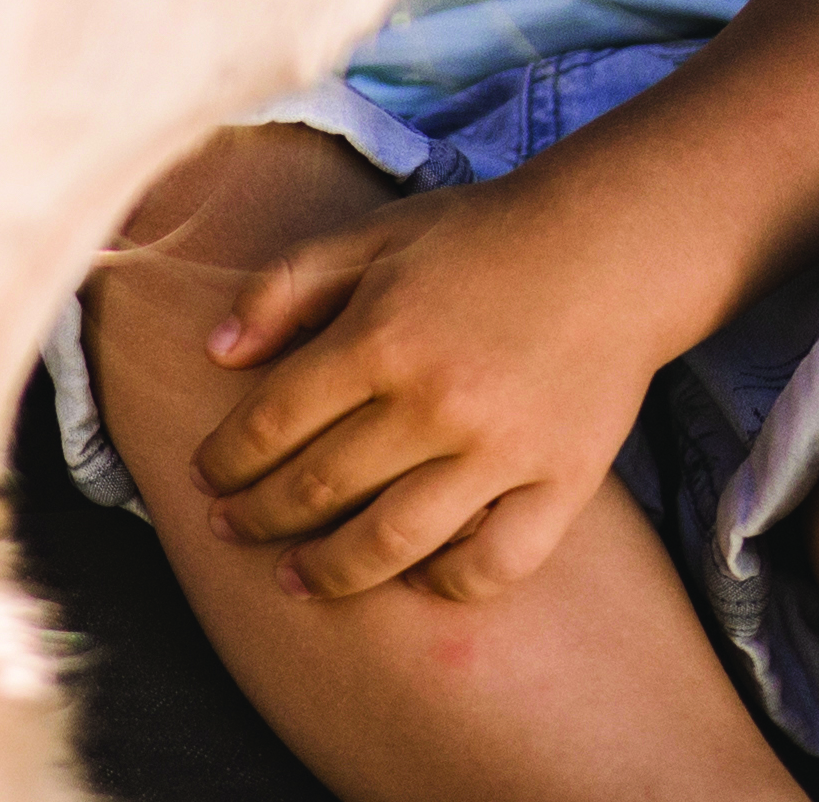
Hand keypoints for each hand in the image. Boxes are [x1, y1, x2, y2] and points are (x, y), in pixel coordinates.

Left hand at [193, 171, 661, 605]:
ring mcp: (502, 449)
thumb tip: (215, 353)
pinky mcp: (561, 482)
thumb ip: (289, 283)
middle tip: (230, 530)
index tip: (205, 476)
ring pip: (391, 545)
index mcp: (384, 333)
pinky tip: (413, 580)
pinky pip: (492, 564)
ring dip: (327, 573)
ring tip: (294, 580)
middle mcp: (437, 399)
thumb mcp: (379, 234)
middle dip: (259, 518)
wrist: (613, 243)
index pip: (275, 420)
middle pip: (320, 488)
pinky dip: (446, 584)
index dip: (227, 458)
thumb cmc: (484, 236)